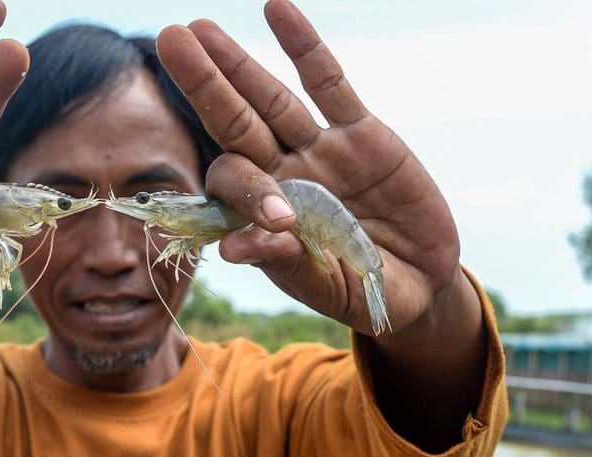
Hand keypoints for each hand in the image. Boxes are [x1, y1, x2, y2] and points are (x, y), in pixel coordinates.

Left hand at [156, 0, 466, 335]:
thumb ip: (288, 264)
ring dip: (237, 63)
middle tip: (169, 39)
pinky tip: (278, 10)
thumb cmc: (366, 293)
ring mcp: (318, 149)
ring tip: (199, 28)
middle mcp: (282, 174)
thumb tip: (234, 248)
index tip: (279, 220)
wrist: (422, 281)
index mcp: (264, 215)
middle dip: (203, 85)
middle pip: (234, 122)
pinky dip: (304, 47)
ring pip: (269, 97)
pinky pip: (327, 82)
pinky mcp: (361, 132)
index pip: (236, 186)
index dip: (246, 192)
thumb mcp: (331, 288)